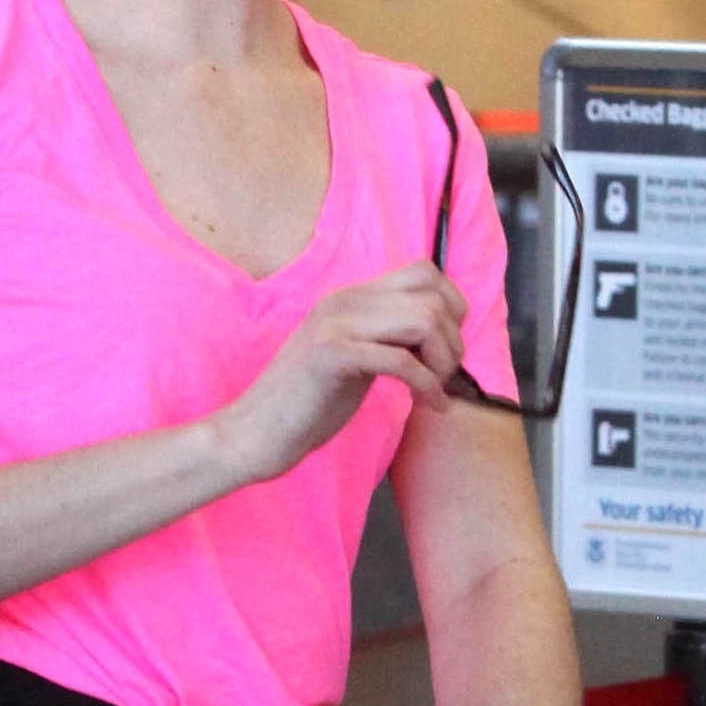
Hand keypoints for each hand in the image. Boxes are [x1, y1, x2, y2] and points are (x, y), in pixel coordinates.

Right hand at [218, 265, 466, 484]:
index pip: (424, 271)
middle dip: (453, 340)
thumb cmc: (306, 406)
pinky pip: (400, 359)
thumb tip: (441, 339)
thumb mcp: (354, 360)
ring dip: (442, 360)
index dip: (452, 307)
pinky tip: (428, 406)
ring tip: (434, 391)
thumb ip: (388, 340)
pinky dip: (426, 385)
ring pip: (423, 320)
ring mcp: (335, 324)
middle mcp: (344, 301)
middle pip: (431, 295)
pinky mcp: (329, 355)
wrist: (252, 435)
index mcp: (350, 298)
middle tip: (443, 378)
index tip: (445, 350)